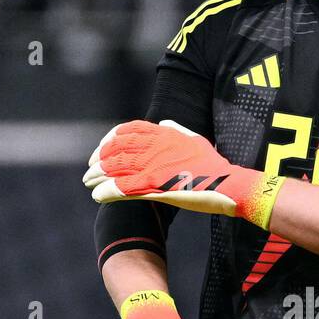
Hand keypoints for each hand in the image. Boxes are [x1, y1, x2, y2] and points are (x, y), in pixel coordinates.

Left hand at [84, 118, 283, 229]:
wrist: (230, 184)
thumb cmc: (215, 165)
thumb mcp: (196, 139)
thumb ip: (177, 130)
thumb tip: (165, 122)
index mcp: (164, 133)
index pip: (128, 130)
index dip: (110, 140)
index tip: (101, 151)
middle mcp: (157, 145)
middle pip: (118, 149)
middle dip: (100, 159)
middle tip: (89, 170)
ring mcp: (156, 165)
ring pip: (118, 167)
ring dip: (99, 175)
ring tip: (88, 183)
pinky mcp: (158, 185)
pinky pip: (126, 187)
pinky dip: (109, 191)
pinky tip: (98, 196)